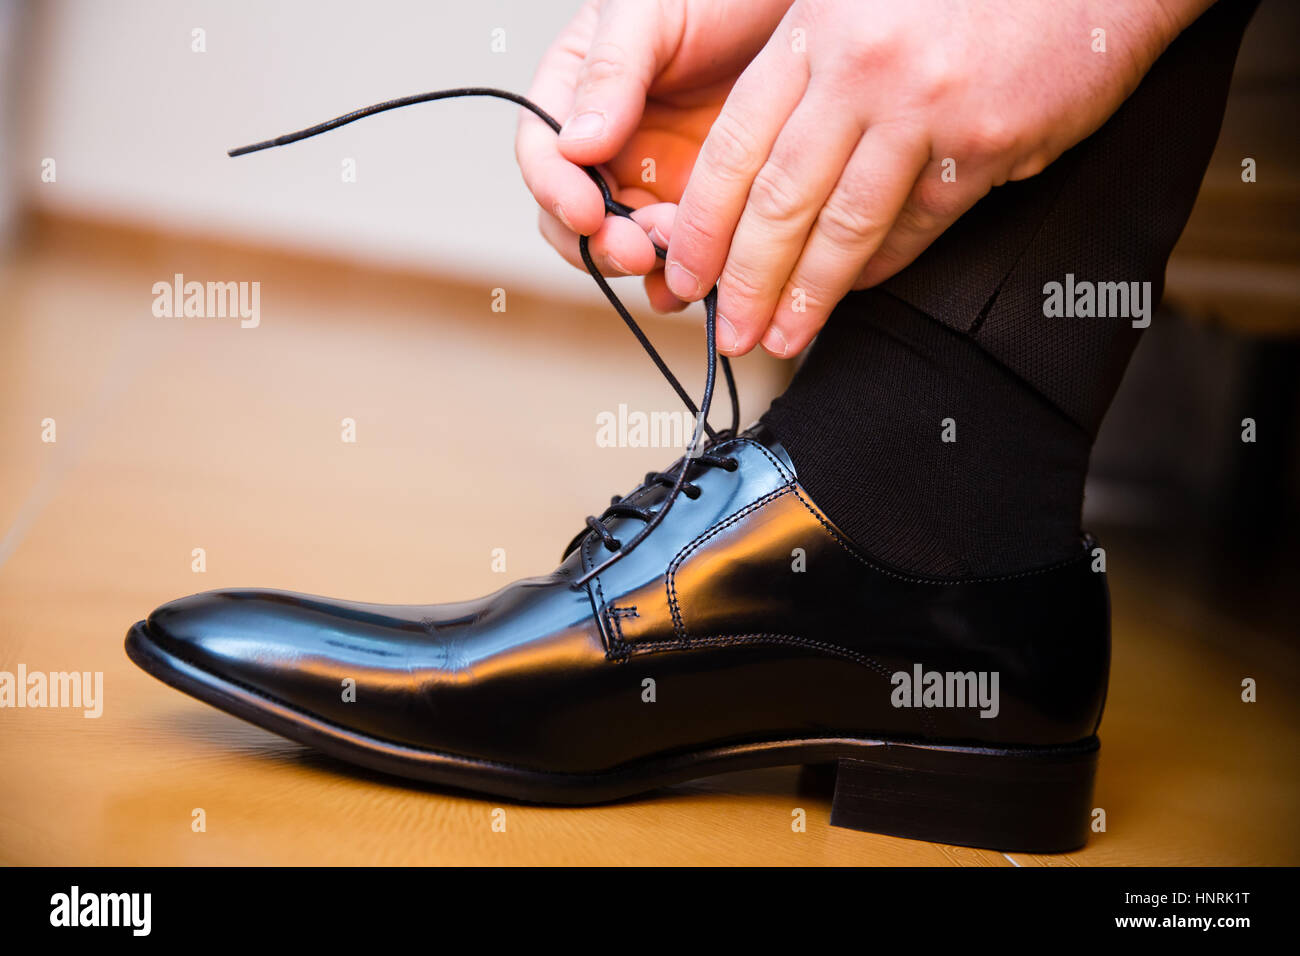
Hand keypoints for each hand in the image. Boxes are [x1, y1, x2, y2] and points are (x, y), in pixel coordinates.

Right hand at [515, 0, 791, 312]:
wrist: (792, 1)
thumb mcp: (652, 11)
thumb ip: (611, 73)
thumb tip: (575, 145)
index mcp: (576, 94)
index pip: (542, 154)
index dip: (555, 191)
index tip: (585, 212)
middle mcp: (609, 146)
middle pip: (576, 218)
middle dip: (600, 243)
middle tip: (635, 251)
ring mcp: (656, 180)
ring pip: (629, 246)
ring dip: (648, 265)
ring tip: (682, 258)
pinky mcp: (707, 206)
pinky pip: (686, 257)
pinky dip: (688, 278)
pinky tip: (705, 284)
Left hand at [663, 0, 1203, 355]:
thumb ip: (808, 73)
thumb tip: (755, 182)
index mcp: (815, 26)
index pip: (734, 145)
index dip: (703, 223)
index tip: (686, 273)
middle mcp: (862, 66)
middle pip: (780, 199)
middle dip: (745, 279)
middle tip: (728, 330)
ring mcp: (924, 105)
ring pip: (844, 226)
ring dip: (807, 295)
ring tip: (782, 337)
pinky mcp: (987, 139)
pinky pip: (918, 223)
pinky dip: (881, 266)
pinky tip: (851, 292)